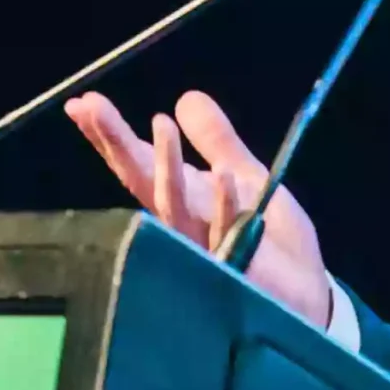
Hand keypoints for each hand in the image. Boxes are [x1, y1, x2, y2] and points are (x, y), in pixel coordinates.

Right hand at [64, 89, 334, 328]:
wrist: (306, 292)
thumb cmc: (272, 241)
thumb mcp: (246, 175)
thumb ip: (217, 140)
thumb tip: (186, 97)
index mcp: (182, 199)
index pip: (136, 164)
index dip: (109, 135)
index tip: (82, 103)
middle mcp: (182, 223)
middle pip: (139, 181)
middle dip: (115, 145)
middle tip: (91, 107)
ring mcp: (203, 247)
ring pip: (173, 206)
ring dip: (167, 165)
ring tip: (162, 123)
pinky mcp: (234, 267)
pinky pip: (225, 233)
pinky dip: (225, 205)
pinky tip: (223, 174)